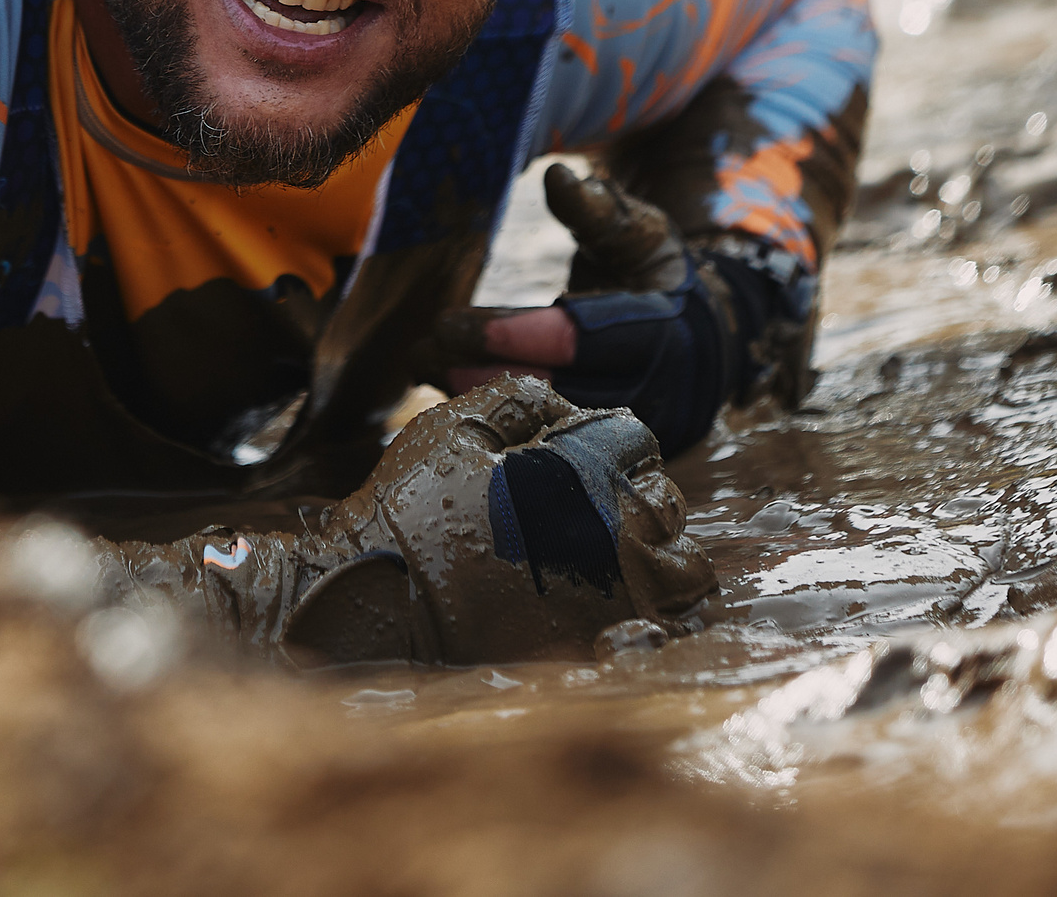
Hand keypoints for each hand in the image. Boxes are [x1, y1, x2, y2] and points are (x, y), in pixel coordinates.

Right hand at [98, 376, 718, 665]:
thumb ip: (517, 402)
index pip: (635, 439)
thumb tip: (559, 399)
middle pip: (668, 505)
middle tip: (596, 509)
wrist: (372, 605)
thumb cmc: (408, 512)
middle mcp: (617, 539)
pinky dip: (655, 621)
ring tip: (618, 561)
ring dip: (661, 560)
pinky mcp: (599, 657)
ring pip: (684, 576)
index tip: (580, 458)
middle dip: (640, 499)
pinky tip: (619, 612)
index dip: (607, 442)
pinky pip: (660, 637)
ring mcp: (615, 605)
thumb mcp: (454, 430)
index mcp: (590, 477)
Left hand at [437, 165, 759, 453]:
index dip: (515, 334)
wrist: (701, 345)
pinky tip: (449, 392)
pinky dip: (497, 419)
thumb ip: (600, 211)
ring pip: (543, 423)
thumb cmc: (657, 277)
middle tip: (424, 347)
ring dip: (479, 398)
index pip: (579, 340)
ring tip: (424, 366)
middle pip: (554, 390)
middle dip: (482, 371)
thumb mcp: (641, 233)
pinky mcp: (607, 455)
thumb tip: (557, 175)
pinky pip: (544, 441)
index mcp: (659, 332)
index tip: (452, 321)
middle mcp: (648, 391)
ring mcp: (628, 431)